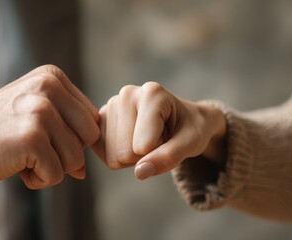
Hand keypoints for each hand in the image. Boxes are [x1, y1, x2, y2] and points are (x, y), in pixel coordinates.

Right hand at [0, 65, 99, 188]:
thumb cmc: (2, 130)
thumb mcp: (37, 117)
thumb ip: (67, 135)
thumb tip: (83, 170)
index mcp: (52, 76)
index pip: (91, 118)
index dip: (72, 137)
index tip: (43, 136)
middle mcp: (48, 88)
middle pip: (89, 137)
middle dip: (66, 153)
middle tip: (35, 148)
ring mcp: (40, 112)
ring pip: (75, 160)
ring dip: (51, 168)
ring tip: (23, 155)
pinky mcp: (32, 138)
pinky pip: (56, 175)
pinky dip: (38, 179)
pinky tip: (16, 165)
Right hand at [92, 82, 225, 179]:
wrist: (181, 119)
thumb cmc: (189, 129)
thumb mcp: (192, 144)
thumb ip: (169, 157)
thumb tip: (139, 173)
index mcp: (152, 94)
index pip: (143, 146)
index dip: (159, 151)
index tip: (170, 136)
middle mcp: (127, 94)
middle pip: (125, 153)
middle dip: (144, 156)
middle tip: (158, 140)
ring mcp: (110, 105)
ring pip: (113, 157)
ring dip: (132, 157)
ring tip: (147, 139)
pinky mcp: (99, 119)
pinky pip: (101, 152)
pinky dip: (117, 155)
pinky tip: (130, 141)